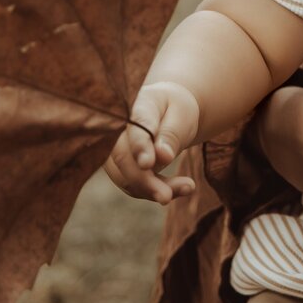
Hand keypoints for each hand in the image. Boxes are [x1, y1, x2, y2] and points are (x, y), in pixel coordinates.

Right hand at [105, 81, 198, 204]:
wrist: (168, 111)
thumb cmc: (176, 109)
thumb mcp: (183, 115)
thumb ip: (172, 134)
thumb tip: (163, 156)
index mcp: (139, 106)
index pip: (136, 128)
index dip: (140, 147)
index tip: (147, 164)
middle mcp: (119, 128)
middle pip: (124, 157)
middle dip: (144, 181)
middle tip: (167, 197)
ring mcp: (115, 149)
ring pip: (126, 177)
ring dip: (152, 190)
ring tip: (188, 187)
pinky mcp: (119, 168)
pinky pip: (133, 185)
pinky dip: (154, 191)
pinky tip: (180, 189)